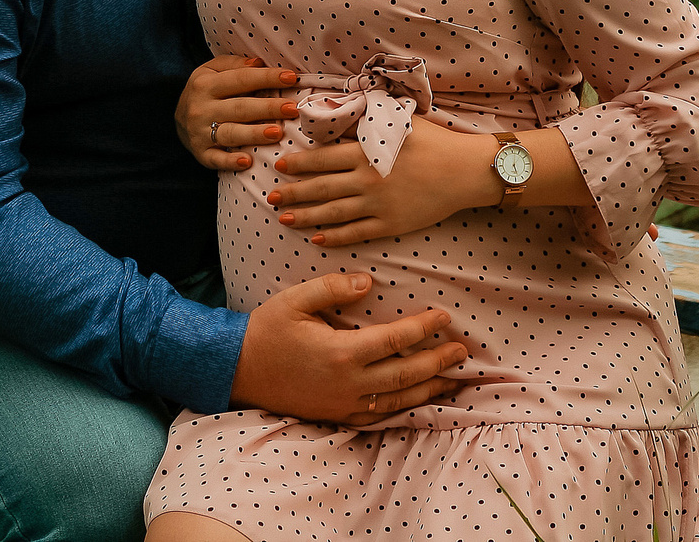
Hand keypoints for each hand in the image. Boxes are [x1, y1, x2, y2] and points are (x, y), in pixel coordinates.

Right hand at [175, 54, 299, 170]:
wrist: (177, 118)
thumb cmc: (205, 90)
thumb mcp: (212, 70)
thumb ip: (235, 64)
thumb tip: (259, 62)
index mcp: (206, 84)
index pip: (241, 79)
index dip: (267, 78)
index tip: (291, 77)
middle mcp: (201, 108)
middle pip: (240, 107)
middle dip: (268, 108)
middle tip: (292, 108)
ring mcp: (200, 133)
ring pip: (231, 133)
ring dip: (255, 134)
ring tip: (277, 132)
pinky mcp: (201, 153)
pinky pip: (217, 159)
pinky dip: (231, 161)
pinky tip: (248, 161)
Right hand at [230, 273, 469, 422]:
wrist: (237, 370)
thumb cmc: (267, 330)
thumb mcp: (297, 299)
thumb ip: (334, 287)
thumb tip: (369, 283)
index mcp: (341, 352)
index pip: (395, 340)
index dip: (423, 328)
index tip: (443, 316)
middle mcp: (348, 383)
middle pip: (406, 375)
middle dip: (438, 362)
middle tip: (462, 351)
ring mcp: (343, 403)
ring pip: (398, 401)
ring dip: (429, 389)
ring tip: (454, 378)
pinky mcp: (337, 415)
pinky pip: (379, 416)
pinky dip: (404, 408)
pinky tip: (419, 400)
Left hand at [268, 117, 498, 248]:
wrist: (464, 171)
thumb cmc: (434, 141)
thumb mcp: (398, 122)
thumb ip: (368, 123)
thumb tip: (343, 115)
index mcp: (367, 153)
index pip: (323, 158)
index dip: (298, 162)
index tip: (279, 165)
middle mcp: (367, 180)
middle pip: (321, 188)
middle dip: (292, 193)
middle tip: (270, 197)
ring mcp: (378, 205)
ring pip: (333, 213)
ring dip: (306, 216)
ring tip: (285, 219)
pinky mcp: (391, 224)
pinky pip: (356, 233)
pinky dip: (334, 236)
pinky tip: (317, 238)